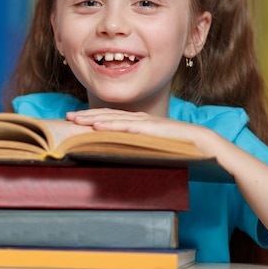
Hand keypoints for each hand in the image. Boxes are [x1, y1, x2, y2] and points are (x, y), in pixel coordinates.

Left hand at [66, 108, 206, 145]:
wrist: (201, 142)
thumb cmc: (178, 145)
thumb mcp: (153, 144)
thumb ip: (138, 145)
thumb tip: (122, 153)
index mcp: (138, 121)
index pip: (110, 117)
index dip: (91, 116)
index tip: (74, 119)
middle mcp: (138, 118)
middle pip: (106, 115)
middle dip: (85, 115)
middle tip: (67, 117)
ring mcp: (143, 122)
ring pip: (112, 119)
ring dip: (91, 118)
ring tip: (75, 120)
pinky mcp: (148, 129)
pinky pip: (125, 127)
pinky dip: (109, 126)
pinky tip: (96, 126)